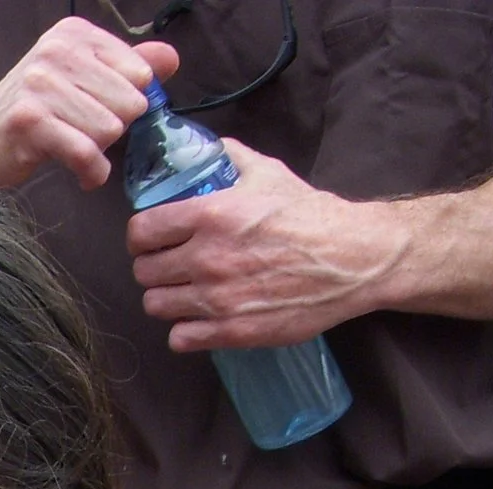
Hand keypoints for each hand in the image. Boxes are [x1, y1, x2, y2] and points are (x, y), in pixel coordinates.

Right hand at [0, 19, 176, 190]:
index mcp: (73, 35)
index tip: (102, 115)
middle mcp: (56, 51)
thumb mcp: (80, 80)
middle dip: (114, 130)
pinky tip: (82, 174)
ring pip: (109, 130)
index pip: (140, 73)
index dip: (127, 104)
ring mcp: (40, 84)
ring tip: (75, 152)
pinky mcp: (29, 121)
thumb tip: (170, 59)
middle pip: (129, 103)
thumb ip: (127, 67)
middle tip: (84, 136)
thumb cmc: (31, 115)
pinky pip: (85, 153)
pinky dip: (90, 172)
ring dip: (98, 153)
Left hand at [129, 139, 402, 348]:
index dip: (142, 236)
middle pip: (144, 271)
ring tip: (184, 290)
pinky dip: (185, 329)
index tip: (152, 238)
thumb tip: (203, 147)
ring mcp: (218, 298)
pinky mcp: (232, 331)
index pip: (141, 231)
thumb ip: (229, 159)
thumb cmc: (310, 215)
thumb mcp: (268, 174)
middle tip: (170, 264)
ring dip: (167, 297)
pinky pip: (179, 338)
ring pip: (156, 305)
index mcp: (210, 215)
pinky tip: (199, 317)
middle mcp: (208, 258)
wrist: (352, 260)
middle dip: (154, 266)